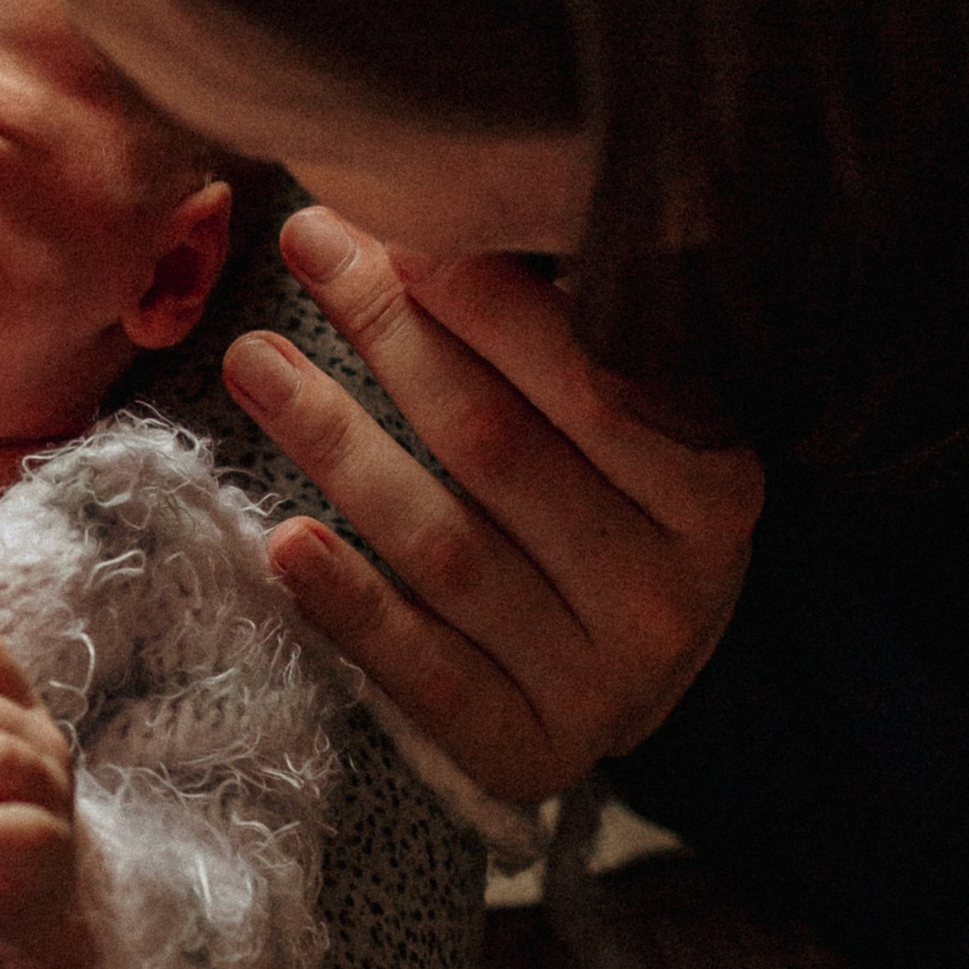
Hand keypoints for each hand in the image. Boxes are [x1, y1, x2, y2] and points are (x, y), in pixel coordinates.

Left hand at [224, 208, 763, 807]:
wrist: (638, 681)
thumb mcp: (631, 427)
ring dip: (336, 445)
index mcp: (716, 489)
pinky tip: (284, 540)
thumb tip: (434, 216)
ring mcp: (600, 683)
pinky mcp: (526, 751)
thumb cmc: (611, 514)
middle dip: (389, 333)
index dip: (481, 297)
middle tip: (305, 243)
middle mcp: (670, 591)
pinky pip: (423, 672)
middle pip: (496, 447)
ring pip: (445, 548)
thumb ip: (565, 345)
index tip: (394, 217)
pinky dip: (351, 604)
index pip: (586, 379)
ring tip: (252, 362)